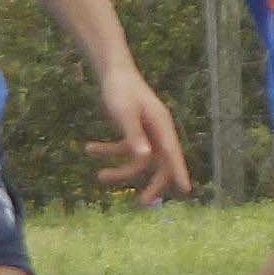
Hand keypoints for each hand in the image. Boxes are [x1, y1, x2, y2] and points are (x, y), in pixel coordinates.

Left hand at [83, 66, 192, 204]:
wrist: (112, 72)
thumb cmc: (120, 89)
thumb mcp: (124, 113)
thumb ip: (133, 136)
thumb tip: (145, 159)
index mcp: (161, 125)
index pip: (173, 152)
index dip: (179, 171)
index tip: (185, 190)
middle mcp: (158, 131)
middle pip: (162, 163)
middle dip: (153, 184)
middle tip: (141, 202)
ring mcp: (147, 133)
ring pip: (139, 161)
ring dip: (120, 170)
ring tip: (99, 177)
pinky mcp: (134, 132)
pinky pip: (124, 149)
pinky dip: (107, 152)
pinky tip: (88, 149)